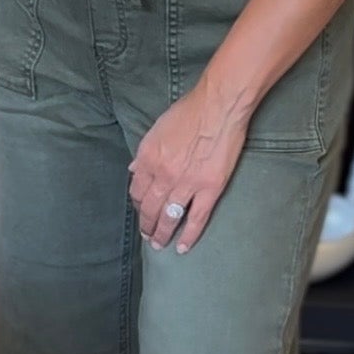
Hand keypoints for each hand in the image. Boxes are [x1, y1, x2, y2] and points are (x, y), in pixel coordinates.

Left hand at [129, 82, 249, 253]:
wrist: (219, 106)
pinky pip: (196, 219)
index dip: (138, 203)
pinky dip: (188, 236)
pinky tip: (182, 247)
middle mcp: (163, 175)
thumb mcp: (158, 127)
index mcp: (148, 158)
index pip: (137, 190)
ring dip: (162, 234)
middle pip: (150, 208)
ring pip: (169, 217)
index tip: (141, 210)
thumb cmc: (190, 110)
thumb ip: (145, 152)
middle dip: (147, 224)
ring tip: (159, 244)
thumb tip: (134, 169)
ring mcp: (186, 185)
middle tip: (148, 235)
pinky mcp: (209, 190)